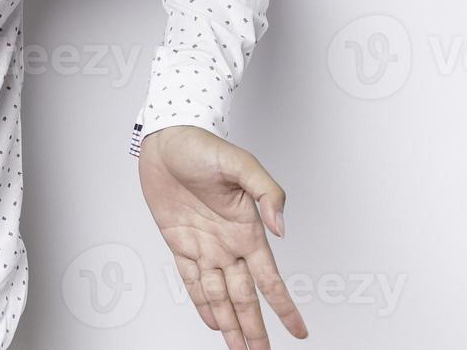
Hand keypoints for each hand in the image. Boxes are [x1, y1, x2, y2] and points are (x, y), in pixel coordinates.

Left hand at [137, 125, 307, 348]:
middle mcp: (228, 243)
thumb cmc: (204, 146)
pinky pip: (191, 280)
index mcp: (248, 229)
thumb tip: (282, 229)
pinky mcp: (179, 241)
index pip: (270, 279)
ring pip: (220, 295)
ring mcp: (204, 245)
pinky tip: (211, 321)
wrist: (166, 139)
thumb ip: (268, 193)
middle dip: (254, 328)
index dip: (284, 306)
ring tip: (238, 349)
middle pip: (245, 297)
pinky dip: (201, 303)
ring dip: (230, 323)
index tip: (299, 331)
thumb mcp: (242, 164)